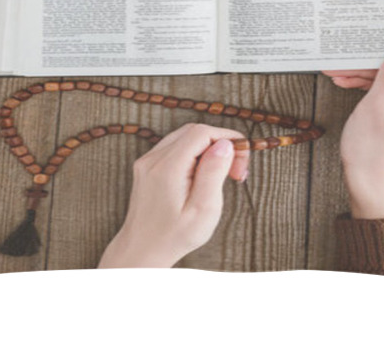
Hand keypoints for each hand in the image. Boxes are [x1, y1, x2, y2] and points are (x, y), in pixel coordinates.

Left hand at [98, 122, 249, 267]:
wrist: (141, 251)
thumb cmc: (175, 237)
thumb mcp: (202, 210)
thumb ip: (213, 173)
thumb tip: (225, 143)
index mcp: (168, 168)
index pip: (202, 133)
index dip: (227, 138)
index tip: (242, 160)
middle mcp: (153, 159)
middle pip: (194, 131)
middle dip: (220, 143)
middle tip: (236, 171)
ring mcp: (147, 160)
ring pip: (184, 137)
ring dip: (208, 148)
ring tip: (223, 174)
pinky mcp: (146, 165)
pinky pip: (174, 146)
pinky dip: (194, 153)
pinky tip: (203, 174)